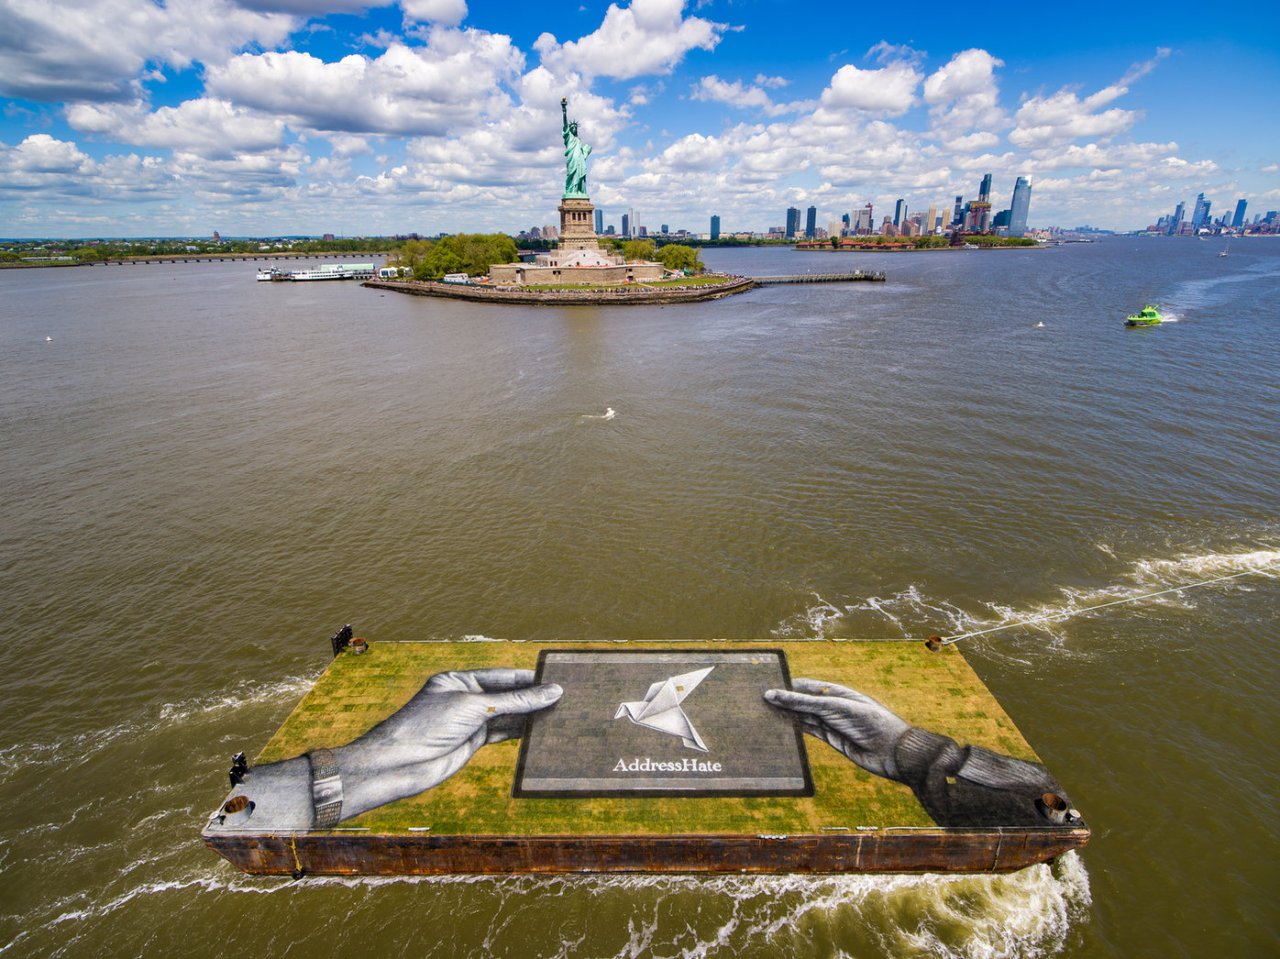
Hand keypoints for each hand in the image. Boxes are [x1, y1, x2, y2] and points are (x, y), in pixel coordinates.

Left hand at [335, 668, 561, 816]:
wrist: (400, 765)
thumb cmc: (427, 725)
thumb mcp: (475, 707)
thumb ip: (515, 701)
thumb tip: (551, 692)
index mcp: (459, 679)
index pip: (502, 675)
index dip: (529, 679)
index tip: (556, 680)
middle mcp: (465, 698)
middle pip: (506, 696)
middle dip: (532, 698)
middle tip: (565, 698)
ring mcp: (468, 721)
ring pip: (506, 716)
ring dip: (530, 717)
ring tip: (559, 715)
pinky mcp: (471, 743)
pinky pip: (502, 734)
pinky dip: (521, 733)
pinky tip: (540, 732)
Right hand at [765, 679, 909, 780]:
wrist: (891, 751)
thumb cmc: (867, 721)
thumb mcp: (832, 707)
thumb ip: (802, 702)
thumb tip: (772, 694)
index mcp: (834, 691)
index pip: (803, 685)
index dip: (784, 686)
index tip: (762, 687)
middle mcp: (831, 705)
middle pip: (801, 702)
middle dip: (783, 702)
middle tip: (756, 703)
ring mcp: (831, 723)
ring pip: (803, 718)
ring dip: (786, 717)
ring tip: (762, 716)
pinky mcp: (832, 740)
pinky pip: (809, 733)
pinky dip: (794, 731)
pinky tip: (780, 730)